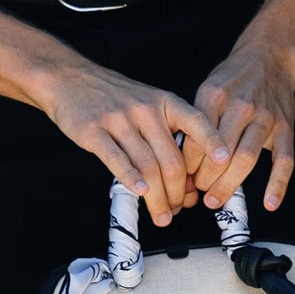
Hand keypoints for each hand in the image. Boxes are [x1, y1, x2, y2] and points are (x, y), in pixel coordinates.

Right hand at [39, 59, 226, 226]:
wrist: (70, 79)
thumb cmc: (113, 96)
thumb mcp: (149, 101)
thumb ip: (167, 132)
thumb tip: (186, 175)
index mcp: (165, 102)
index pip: (196, 122)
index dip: (212, 143)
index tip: (223, 162)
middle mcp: (145, 110)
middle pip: (171, 159)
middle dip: (178, 192)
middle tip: (178, 209)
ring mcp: (119, 120)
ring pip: (147, 167)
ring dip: (158, 197)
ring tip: (162, 214)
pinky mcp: (94, 131)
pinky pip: (117, 160)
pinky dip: (131, 180)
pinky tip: (140, 193)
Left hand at [192, 38, 294, 211]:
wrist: (270, 57)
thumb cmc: (233, 78)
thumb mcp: (207, 90)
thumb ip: (196, 122)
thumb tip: (182, 160)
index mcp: (215, 96)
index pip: (197, 139)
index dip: (187, 165)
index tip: (182, 178)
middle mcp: (240, 106)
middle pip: (220, 153)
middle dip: (205, 179)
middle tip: (197, 192)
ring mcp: (266, 118)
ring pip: (246, 159)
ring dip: (229, 185)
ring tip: (215, 200)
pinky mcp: (285, 128)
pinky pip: (284, 161)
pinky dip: (277, 185)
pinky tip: (269, 203)